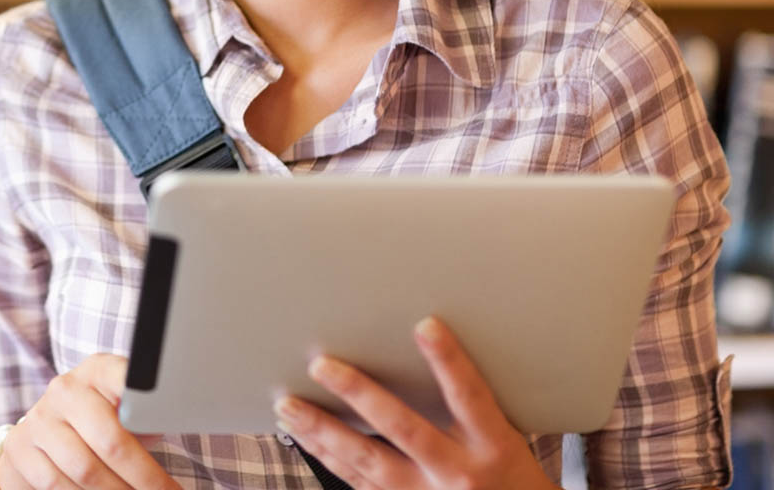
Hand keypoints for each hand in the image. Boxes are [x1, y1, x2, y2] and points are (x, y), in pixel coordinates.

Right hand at [0, 353, 178, 489]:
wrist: (45, 432)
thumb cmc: (101, 420)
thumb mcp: (122, 408)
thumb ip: (145, 414)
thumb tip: (179, 420)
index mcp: (97, 369)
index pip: (126, 380)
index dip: (148, 401)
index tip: (168, 421)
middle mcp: (65, 389)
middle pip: (110, 439)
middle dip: (144, 477)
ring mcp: (40, 419)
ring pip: (85, 470)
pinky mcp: (20, 450)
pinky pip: (57, 485)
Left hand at [272, 316, 557, 489]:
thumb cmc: (512, 478)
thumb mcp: (508, 439)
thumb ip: (473, 403)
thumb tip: (429, 339)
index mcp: (492, 446)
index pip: (470, 396)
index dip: (448, 361)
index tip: (426, 325)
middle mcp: (458, 473)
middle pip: (404, 428)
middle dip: (359, 395)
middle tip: (321, 365)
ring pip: (368, 461)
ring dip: (323, 431)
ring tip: (288, 405)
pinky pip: (360, 483)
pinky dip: (328, 458)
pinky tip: (304, 436)